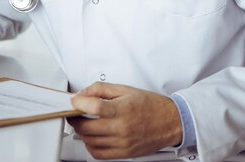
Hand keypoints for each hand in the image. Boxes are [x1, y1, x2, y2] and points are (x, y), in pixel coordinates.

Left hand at [68, 82, 182, 159]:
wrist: (170, 121)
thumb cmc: (151, 105)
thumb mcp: (126, 89)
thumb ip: (102, 89)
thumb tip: (85, 93)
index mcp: (122, 110)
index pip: (94, 107)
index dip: (79, 103)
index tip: (75, 100)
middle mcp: (121, 128)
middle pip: (88, 127)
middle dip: (76, 119)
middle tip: (74, 113)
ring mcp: (122, 143)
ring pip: (91, 142)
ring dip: (82, 133)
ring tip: (83, 124)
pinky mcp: (124, 153)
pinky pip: (99, 155)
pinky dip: (90, 147)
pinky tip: (92, 138)